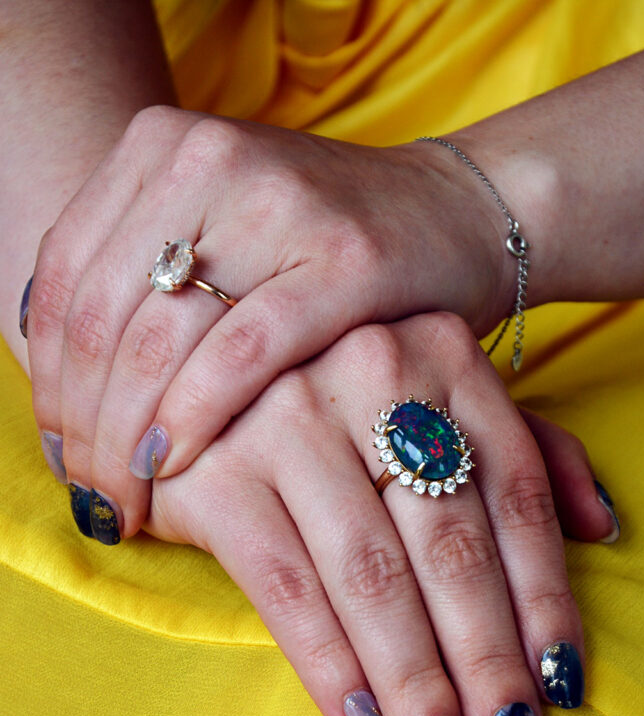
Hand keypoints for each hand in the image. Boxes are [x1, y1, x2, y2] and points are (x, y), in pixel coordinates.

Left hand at [25, 108, 513, 541]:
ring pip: (158, 340)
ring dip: (124, 436)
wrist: (454, 216)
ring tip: (122, 497)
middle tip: (90, 493)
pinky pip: (240, 353)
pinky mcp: (344, 263)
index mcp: (163, 148)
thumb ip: (141, 282)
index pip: (65, 277)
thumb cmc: (323, 249)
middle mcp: (211, 162)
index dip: (47, 379)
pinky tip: (170, 464)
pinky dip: (192, 416)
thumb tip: (59, 381)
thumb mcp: (219, 236)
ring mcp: (279, 207)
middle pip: (104, 317)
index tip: (59, 449)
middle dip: (82, 424)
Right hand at [142, 313, 615, 715]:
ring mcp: (287, 419)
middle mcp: (372, 372)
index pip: (516, 495)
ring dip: (416, 684)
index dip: (546, 598)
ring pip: (373, 578)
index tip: (562, 686)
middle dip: (486, 662)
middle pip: (451, 545)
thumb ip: (526, 449)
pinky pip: (287, 590)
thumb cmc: (337, 401)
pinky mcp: (215, 473)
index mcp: (444, 356)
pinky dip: (331, 666)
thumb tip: (603, 525)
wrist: (185, 371)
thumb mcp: (437, 402)